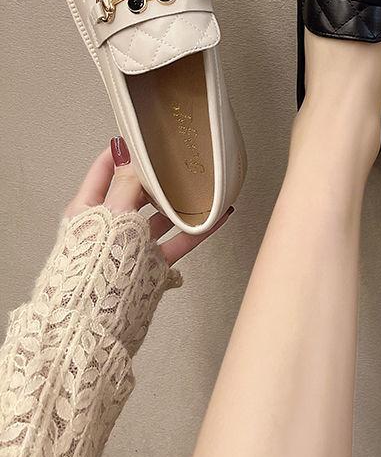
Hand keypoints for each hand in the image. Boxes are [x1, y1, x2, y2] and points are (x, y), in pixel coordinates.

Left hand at [64, 136, 232, 265]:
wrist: (96, 321)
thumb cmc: (93, 267)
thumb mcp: (112, 215)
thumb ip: (126, 185)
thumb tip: (129, 154)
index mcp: (89, 210)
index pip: (104, 170)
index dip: (122, 151)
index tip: (142, 136)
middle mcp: (111, 226)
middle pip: (137, 193)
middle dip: (157, 177)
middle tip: (178, 159)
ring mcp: (132, 245)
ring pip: (162, 217)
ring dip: (181, 203)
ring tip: (201, 187)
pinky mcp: (152, 263)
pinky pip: (179, 241)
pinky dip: (197, 229)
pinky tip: (215, 217)